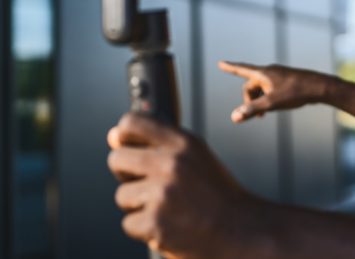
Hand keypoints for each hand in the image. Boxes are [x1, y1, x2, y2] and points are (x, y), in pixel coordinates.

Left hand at [107, 113, 267, 258]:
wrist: (241, 232)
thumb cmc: (219, 196)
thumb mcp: (196, 158)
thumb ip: (157, 145)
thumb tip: (112, 136)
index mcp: (184, 143)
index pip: (131, 123)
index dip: (123, 136)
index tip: (128, 146)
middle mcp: (172, 164)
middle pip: (116, 159)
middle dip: (127, 175)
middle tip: (150, 185)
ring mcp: (163, 194)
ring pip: (122, 195)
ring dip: (138, 206)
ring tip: (167, 209)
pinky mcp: (155, 222)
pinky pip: (128, 223)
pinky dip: (144, 229)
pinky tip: (168, 226)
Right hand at [219, 61, 331, 122]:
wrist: (320, 87)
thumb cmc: (296, 92)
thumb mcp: (271, 103)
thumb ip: (252, 109)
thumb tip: (234, 117)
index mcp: (263, 73)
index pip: (241, 69)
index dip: (230, 68)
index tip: (221, 63)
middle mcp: (269, 71)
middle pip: (250, 85)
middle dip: (249, 100)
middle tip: (256, 116)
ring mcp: (279, 76)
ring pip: (261, 88)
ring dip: (259, 101)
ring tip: (263, 115)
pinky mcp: (287, 81)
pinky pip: (271, 89)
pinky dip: (268, 98)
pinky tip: (275, 106)